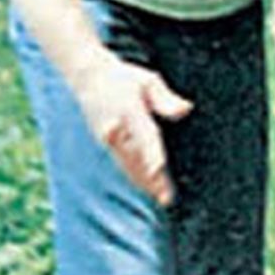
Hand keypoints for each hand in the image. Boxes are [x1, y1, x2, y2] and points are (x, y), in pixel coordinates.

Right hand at [72, 55, 191, 206]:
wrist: (88, 77)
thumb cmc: (123, 78)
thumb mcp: (147, 81)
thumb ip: (165, 98)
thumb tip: (186, 109)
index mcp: (129, 110)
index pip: (143, 134)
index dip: (151, 152)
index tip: (159, 168)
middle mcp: (117, 127)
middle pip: (136, 157)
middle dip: (150, 177)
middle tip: (165, 197)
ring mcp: (109, 137)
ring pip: (128, 165)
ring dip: (144, 182)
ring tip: (162, 198)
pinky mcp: (106, 144)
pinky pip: (123, 164)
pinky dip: (135, 177)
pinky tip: (149, 188)